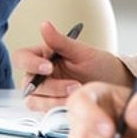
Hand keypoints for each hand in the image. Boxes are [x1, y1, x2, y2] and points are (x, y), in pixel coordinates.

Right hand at [14, 21, 132, 109]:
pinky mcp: (51, 108)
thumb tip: (44, 25)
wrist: (114, 86)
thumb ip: (60, 41)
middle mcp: (40, 75)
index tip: (48, 66)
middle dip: (51, 86)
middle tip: (74, 85)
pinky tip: (73, 104)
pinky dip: (58, 108)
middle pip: (28, 83)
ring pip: (33, 100)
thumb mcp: (82, 52)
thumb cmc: (99, 66)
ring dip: (54, 99)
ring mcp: (45, 93)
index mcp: (42, 56)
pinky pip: (45, 112)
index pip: (22, 57)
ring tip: (77, 94)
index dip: (30, 63)